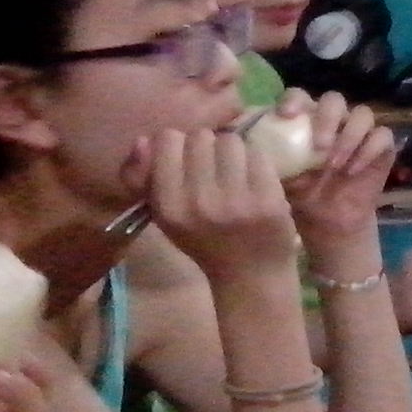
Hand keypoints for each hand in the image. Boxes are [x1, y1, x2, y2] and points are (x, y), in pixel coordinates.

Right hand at [130, 127, 300, 287]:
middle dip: (208, 146)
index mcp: (168, 205)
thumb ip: (143, 177)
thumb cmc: (204, 241)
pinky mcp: (269, 200)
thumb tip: (143, 139)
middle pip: (201, 136)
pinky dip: (257, 162)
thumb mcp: (164, 215)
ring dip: (234, 151)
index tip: (188, 160)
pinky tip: (255, 180)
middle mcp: (199, 202)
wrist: (250, 275)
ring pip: (231, 141)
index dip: (179, 144)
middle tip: (215, 168)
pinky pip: (259, 155)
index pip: (168, 139)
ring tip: (235, 173)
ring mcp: (237, 201)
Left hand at [281, 91, 396, 262]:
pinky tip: (353, 170)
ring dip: (349, 136)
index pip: (301, 95)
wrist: (328, 219)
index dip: (295, 100)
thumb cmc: (299, 192)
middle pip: (335, 100)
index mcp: (305, 118)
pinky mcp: (381, 147)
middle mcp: (333, 119)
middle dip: (327, 119)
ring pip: (363, 115)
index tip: (287, 115)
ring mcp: (359, 131)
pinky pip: (382, 137)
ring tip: (335, 163)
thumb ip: (267, 156)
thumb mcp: (278, 175)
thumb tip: (245, 144)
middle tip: (319, 147)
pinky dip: (369, 150)